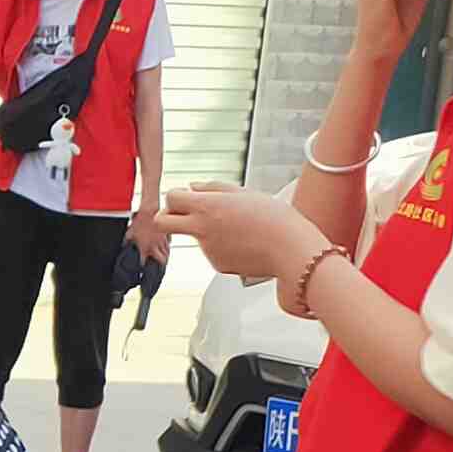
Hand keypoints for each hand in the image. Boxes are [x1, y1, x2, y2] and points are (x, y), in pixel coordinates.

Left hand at [131, 204, 170, 267]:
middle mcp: (155, 246)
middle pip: (162, 261)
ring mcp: (162, 240)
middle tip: (157, 267)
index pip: (143, 263)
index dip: (142, 267)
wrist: (150, 210)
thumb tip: (123, 245)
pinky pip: (169, 243)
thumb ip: (127, 241)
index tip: (141, 268)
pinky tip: (166, 246)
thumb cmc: (139, 221)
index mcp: (144, 248)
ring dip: (165, 256)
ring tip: (162, 259)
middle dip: (160, 265)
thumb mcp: (128, 233)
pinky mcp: (167, 234)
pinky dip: (168, 246)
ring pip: (167, 253)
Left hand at [160, 183, 310, 287]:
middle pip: (162, 222)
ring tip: (238, 226)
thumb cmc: (274, 218)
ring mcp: (207, 249)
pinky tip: (244, 240)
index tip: (185, 197)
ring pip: (194, 236)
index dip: (175, 196)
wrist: (290, 248)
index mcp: (207, 207)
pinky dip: (222, 245)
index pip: (171, 198)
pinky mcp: (217, 264)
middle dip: (167, 216)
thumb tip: (192, 187)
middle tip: (182, 214)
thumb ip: (213, 188)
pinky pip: (212, 251)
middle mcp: (202, 229)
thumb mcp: (244, 193)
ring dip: (206, 230)